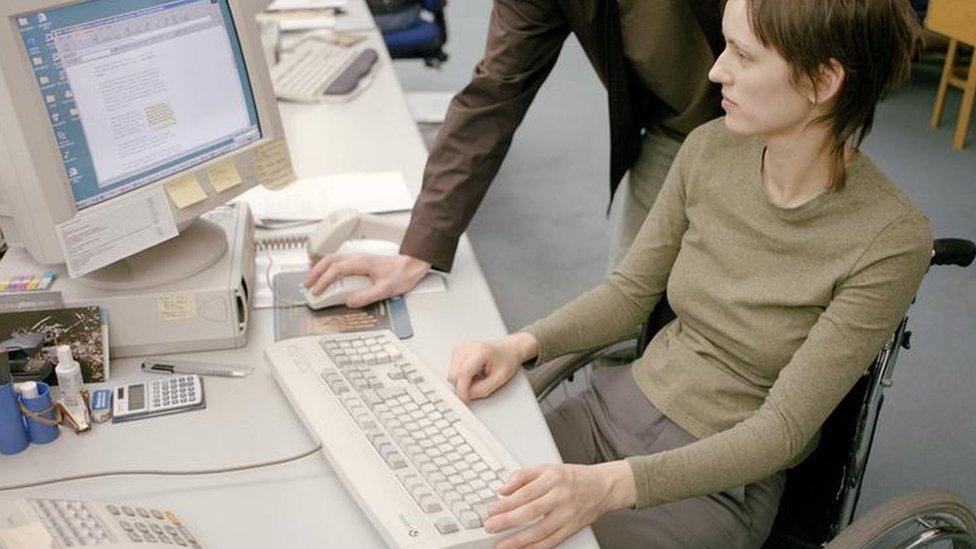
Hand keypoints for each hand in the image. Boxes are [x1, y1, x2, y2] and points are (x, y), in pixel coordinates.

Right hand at [303, 253, 429, 307]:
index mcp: (361, 262)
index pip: (336, 270)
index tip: (316, 291)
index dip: (323, 281)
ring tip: (312, 280)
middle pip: (329, 260)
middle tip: (307, 286)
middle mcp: (358, 257)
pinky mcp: (360, 261)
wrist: (412, 265)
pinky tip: (326, 273)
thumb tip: (350, 301)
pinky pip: (339, 260)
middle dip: (315, 272)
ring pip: (333, 258)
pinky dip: (328, 266)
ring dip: (320, 268)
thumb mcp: (386, 289)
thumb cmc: (401, 274)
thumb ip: (367, 296)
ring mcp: (358, 257)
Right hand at [447, 333, 538, 402]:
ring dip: (463, 381)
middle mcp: (467, 347)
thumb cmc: (507, 359)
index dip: (462, 389)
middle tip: (480, 384)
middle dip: (464, 386)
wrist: (508, 349)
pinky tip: (473, 372)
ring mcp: (461, 348)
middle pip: (454, 375)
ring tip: (478, 377)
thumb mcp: (500, 378)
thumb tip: (467, 395)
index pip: (464, 373)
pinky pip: (453, 371)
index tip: (465, 399)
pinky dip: (462, 376)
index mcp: (481, 351)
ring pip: (452, 374)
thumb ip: (483, 389)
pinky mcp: (457, 351)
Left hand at [485, 461, 635, 548]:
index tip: (491, 510)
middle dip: (507, 521)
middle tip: (490, 526)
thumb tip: (503, 489)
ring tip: (501, 545)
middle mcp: (561, 496)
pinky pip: (552, 541)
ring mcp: (568, 514)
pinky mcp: (572, 527)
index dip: (506, 503)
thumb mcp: (548, 467)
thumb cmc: (573, 477)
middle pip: (531, 511)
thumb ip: (523, 476)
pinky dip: (535, 548)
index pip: (525, 493)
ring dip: (518, 540)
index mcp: (553, 478)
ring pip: (540, 530)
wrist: (603, 486)